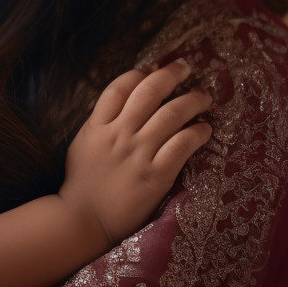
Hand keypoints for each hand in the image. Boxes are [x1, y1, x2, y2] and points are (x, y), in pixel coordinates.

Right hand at [59, 59, 211, 249]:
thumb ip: (100, 122)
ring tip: (203, 96)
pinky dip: (196, 133)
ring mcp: (138, 154)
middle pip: (148, 93)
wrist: (84, 219)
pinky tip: (205, 129)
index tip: (153, 70)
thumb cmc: (82, 182)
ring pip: (170, 115)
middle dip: (170, 75)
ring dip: (191, 101)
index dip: (139, 74)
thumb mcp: (83, 143)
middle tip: (185, 67)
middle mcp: (119, 134)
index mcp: (98, 125)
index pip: (120, 87)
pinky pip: (182, 146)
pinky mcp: (156, 176)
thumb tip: (121, 103)